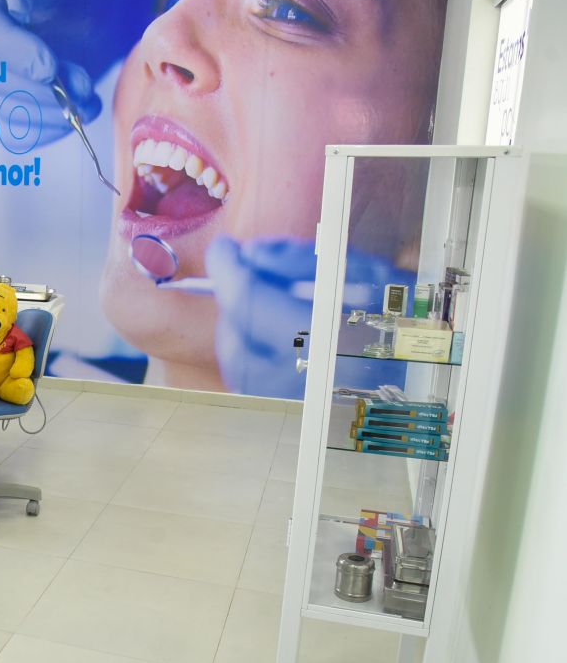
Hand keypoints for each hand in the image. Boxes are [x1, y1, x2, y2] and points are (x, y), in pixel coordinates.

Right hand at [0, 0, 159, 143]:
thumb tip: (14, 0)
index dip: (11, 53)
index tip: (49, 68)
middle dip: (39, 90)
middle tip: (84, 87)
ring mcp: (3, 67)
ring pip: (5, 107)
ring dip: (48, 114)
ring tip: (89, 102)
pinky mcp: (22, 93)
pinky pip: (18, 129)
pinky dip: (48, 131)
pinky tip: (79, 114)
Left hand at [207, 237, 411, 398]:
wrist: (437, 378)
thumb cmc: (405, 318)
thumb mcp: (364, 274)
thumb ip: (299, 261)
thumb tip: (250, 254)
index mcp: (330, 341)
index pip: (250, 302)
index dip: (228, 269)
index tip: (225, 248)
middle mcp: (304, 383)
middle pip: (236, 333)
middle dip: (238, 299)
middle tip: (255, 275)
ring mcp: (293, 405)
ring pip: (237, 361)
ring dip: (242, 326)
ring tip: (275, 307)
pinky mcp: (288, 415)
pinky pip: (251, 380)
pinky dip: (253, 352)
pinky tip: (278, 337)